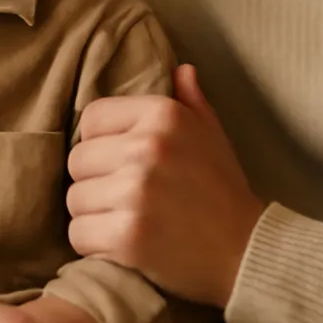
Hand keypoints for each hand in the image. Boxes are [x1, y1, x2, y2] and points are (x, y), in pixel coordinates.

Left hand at [66, 64, 264, 308]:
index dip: (99, 143)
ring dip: (93, 214)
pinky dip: (94, 245)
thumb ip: (191, 101)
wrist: (247, 253)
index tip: (120, 162)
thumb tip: (180, 69)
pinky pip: (79, 233)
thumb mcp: (212, 136)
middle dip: (95, 180)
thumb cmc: (223, 192)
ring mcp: (135, 192)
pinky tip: (122, 245)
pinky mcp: (127, 236)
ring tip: (126, 220)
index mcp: (163, 114)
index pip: (91, 118)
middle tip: (124, 197)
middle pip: (77, 160)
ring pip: (75, 199)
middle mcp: (147, 147)